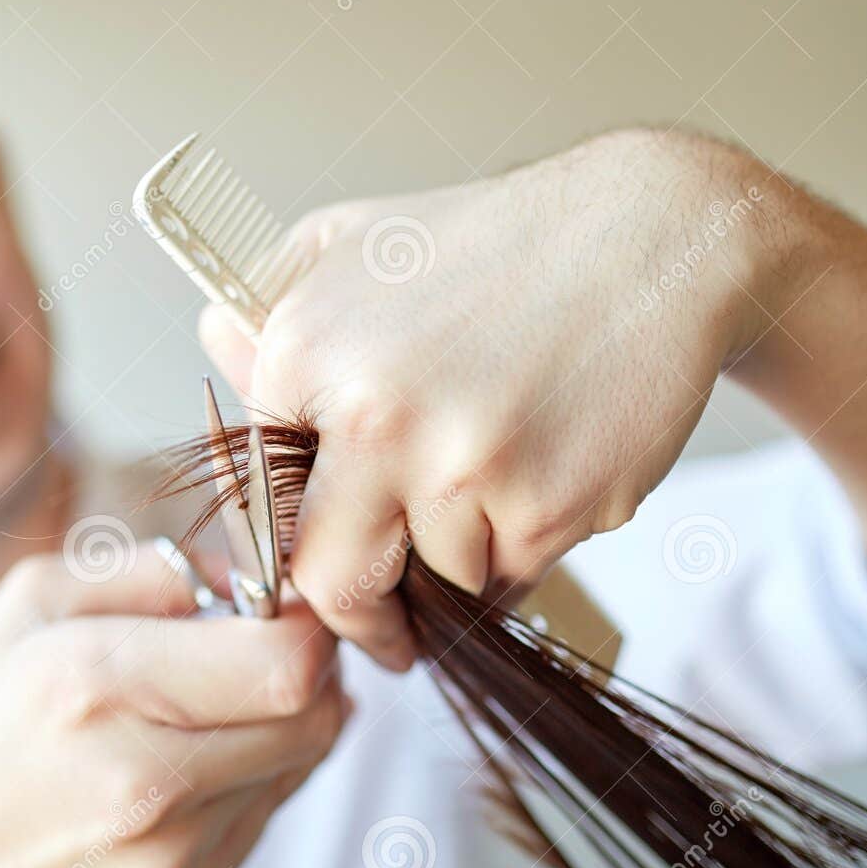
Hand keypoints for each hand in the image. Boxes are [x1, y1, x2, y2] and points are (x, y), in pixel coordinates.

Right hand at [0, 545, 346, 867]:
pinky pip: (266, 815)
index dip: (307, 623)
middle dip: (308, 667)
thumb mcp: (32, 604)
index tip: (286, 604)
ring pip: (301, 765)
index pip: (286, 663)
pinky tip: (191, 761)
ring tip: (214, 703)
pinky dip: (252, 776)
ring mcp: (170, 856)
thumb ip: (150, 569)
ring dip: (283, 723)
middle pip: (315, 716)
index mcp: (94, 686)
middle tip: (266, 644)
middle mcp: (141, 782)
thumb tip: (244, 577)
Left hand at [202, 129, 792, 670]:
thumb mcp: (353, 241)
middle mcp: (371, 415)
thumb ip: (267, 311)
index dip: (292, 545)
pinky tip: (546, 471)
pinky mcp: (546, 507)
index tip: (315, 568)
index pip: (264, 505)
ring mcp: (460, 468)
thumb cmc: (495, 244)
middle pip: (331, 581)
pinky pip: (512, 575)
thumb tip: (214, 361)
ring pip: (436, 583)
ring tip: (498, 478)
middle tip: (383, 631)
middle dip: (360, 619)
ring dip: (461, 561)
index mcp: (305, 351)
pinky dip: (524, 548)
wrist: (652, 236)